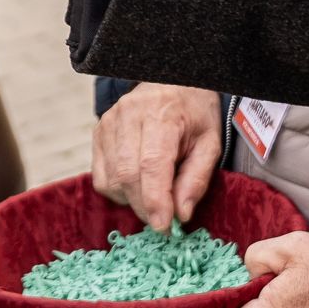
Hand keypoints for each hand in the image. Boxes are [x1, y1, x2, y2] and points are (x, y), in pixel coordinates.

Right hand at [92, 84, 222, 231]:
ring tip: (153, 197)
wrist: (172, 80)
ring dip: (132, 200)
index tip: (164, 226)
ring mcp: (109, 122)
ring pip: (111, 179)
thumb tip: (181, 214)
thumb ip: (197, 179)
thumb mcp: (210, 143)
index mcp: (162, 114)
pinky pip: (100, 176)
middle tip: (163, 220)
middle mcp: (129, 115)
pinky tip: (136, 185)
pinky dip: (118, 191)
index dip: (156, 200)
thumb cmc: (194, 114)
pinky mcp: (98, 132)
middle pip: (127, 174)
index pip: (152, 164)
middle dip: (144, 206)